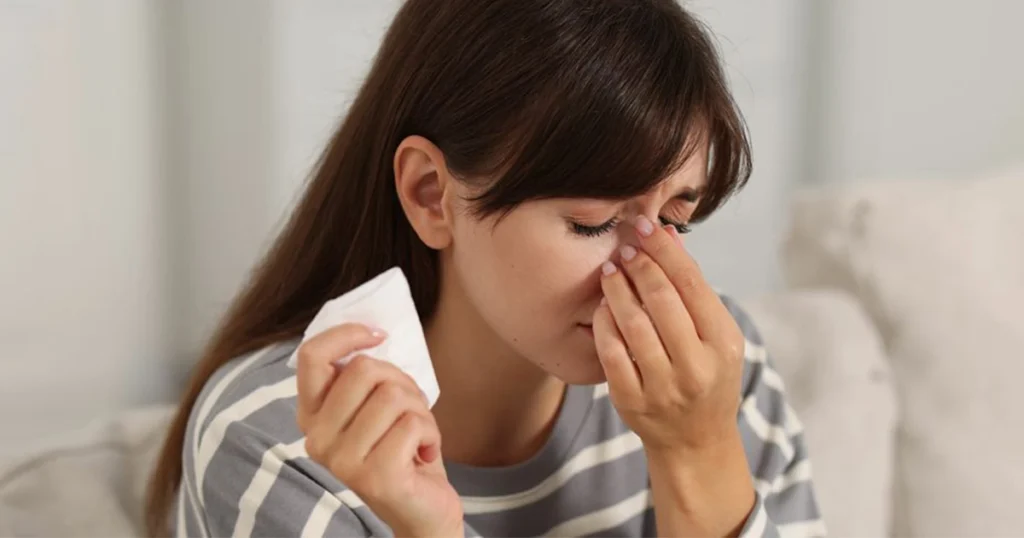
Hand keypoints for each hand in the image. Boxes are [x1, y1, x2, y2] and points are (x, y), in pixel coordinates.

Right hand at [295, 324, 463, 537]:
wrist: (422, 508)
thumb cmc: (402, 448)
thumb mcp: (377, 405)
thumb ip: (366, 376)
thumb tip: (373, 333)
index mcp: (312, 416)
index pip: (312, 356)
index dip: (347, 334)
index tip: (378, 334)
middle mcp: (317, 439)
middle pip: (364, 370)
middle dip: (402, 382)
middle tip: (409, 410)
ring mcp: (342, 461)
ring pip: (393, 396)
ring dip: (420, 411)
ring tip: (417, 435)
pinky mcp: (373, 478)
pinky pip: (413, 425)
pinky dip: (431, 433)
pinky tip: (424, 454)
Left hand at [594, 217, 754, 535]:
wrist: (695, 441)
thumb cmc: (707, 376)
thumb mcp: (717, 336)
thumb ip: (694, 291)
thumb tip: (670, 237)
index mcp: (723, 344)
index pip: (692, 285)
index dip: (665, 250)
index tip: (646, 227)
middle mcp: (696, 366)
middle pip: (662, 301)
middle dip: (640, 266)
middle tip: (625, 246)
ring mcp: (662, 386)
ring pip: (633, 324)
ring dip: (617, 289)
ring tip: (610, 271)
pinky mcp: (631, 401)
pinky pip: (610, 352)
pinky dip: (603, 323)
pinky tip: (602, 306)